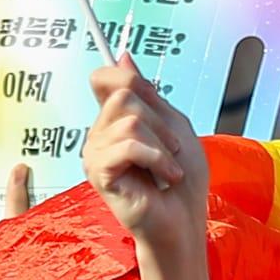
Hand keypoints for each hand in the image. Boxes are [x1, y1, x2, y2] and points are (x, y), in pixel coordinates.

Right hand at [83, 56, 207, 253]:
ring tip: (168, 169)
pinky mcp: (98, 172)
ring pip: (129, 120)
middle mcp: (99, 133)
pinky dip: (156, 160)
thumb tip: (122, 56)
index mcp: (114, 121)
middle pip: (123, 94)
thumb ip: (148, 94)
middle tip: (171, 151)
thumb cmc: (182, 182)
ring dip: (162, 146)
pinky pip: (128, 146)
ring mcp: (95, 152)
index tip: (148, 94)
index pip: (104, 78)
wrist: (183, 223)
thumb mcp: (174, 126)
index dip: (124, 78)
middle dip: (159, 121)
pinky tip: (164, 178)